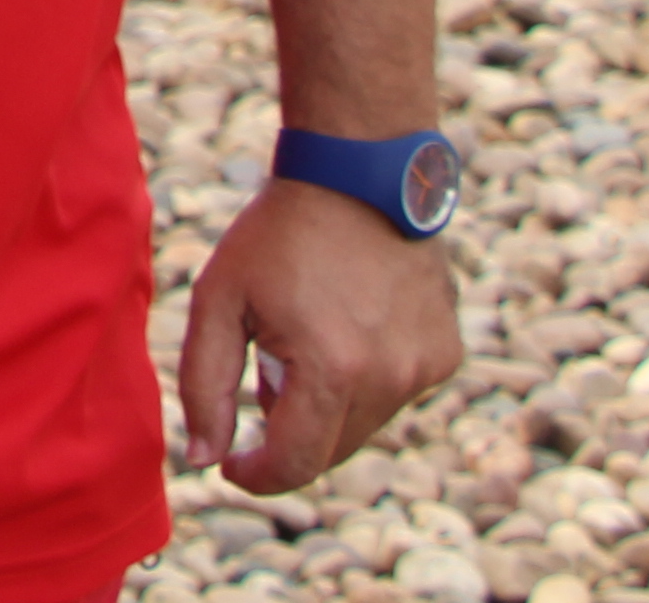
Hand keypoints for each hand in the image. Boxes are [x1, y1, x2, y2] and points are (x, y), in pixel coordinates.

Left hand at [174, 178, 462, 489]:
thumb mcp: (219, 300)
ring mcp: (425, 367)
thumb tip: (203, 458)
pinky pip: (394, 393)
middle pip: (329, 451)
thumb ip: (204, 384)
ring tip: (307, 335)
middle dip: (289, 432)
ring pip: (363, 425)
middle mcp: (389, 378)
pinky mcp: (445, 352)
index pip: (295, 465)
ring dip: (328, 404)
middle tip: (266, 369)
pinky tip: (349, 324)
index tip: (231, 463)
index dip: (256, 475)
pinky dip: (365, 380)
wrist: (358, 173)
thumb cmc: (277, 235)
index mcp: (331, 370)